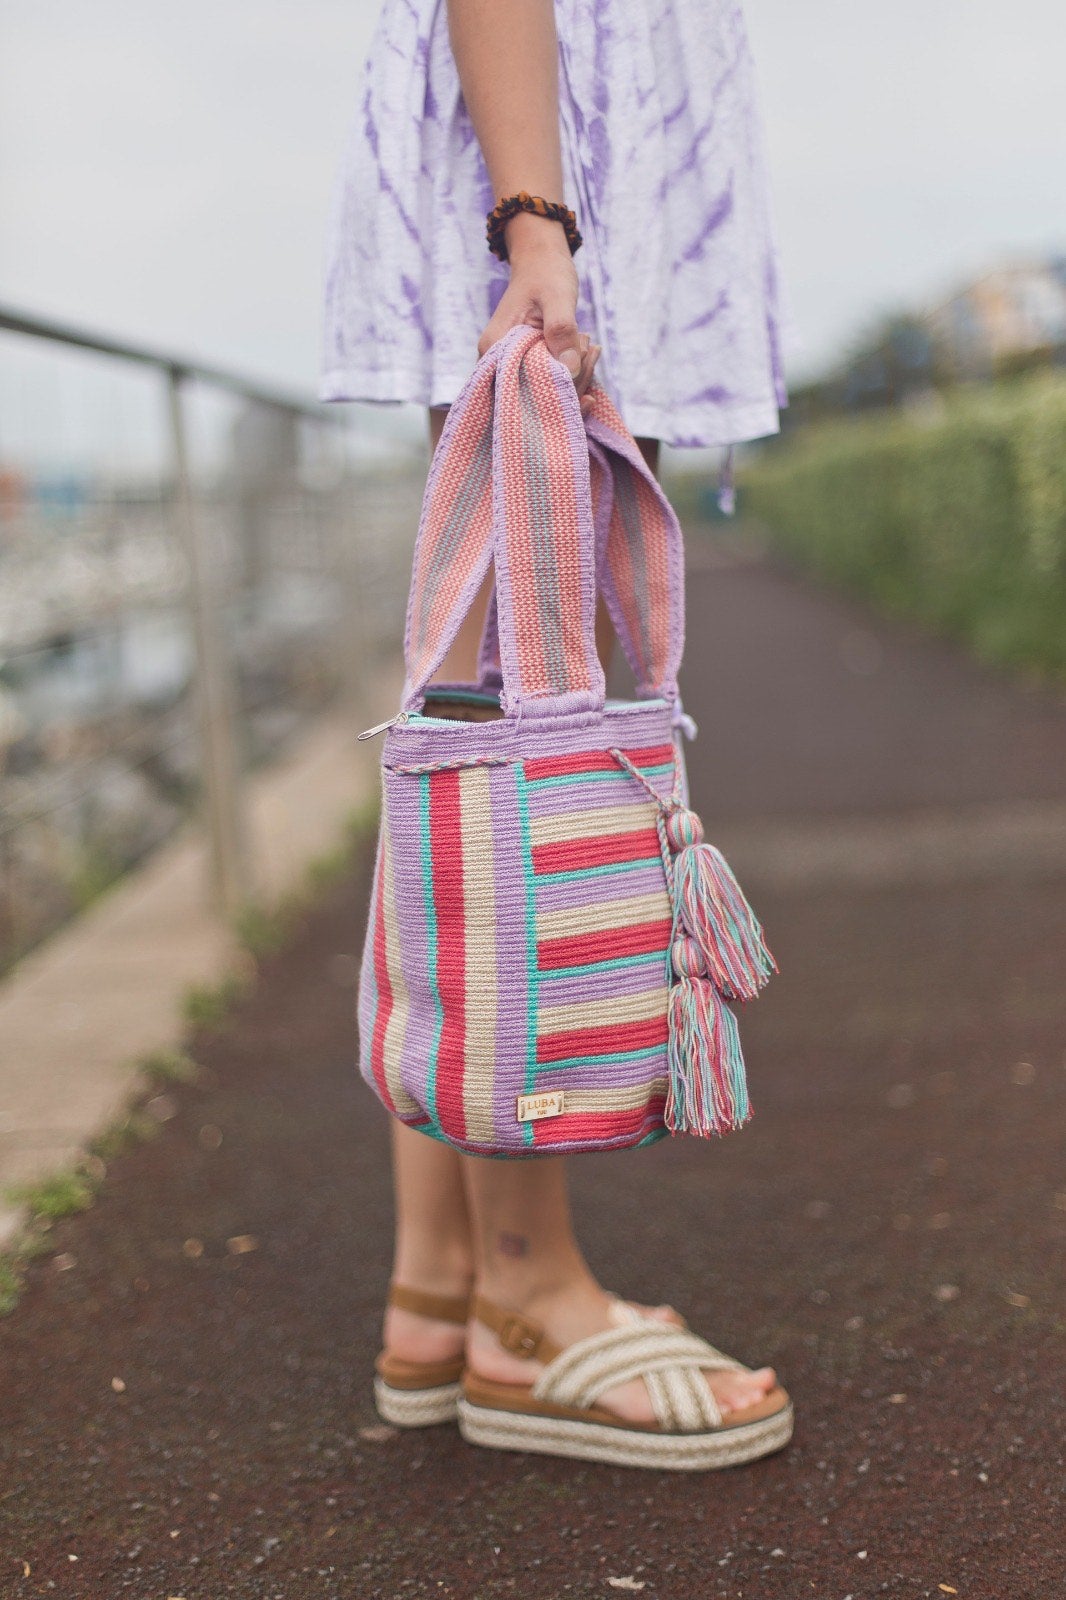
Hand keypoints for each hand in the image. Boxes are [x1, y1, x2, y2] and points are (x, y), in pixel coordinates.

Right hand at [478, 214, 600, 413]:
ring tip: (592, 349)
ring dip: (574, 379)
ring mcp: (509, 366)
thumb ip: (561, 330)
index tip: (582, 378)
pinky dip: (570, 375)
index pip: (520, 393)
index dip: (554, 395)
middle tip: (591, 352)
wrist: (540, 260)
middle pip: (532, 398)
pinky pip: (546, 382)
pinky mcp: (524, 365)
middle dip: (569, 386)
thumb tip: (571, 369)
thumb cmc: (546, 273)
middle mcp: (496, 364)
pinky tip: (588, 358)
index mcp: (495, 349)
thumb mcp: (557, 297)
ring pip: (543, 392)